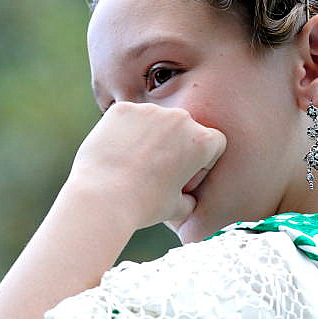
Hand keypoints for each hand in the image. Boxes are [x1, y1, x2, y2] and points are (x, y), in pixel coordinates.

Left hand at [69, 102, 226, 229]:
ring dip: (149, 136)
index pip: (214, 142)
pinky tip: (116, 153)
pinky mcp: (122, 109)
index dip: (202, 161)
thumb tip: (189, 201)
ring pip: (155, 120)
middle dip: (175, 144)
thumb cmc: (144, 205)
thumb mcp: (177, 210)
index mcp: (202, 141)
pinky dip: (125, 131)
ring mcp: (150, 110)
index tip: (185, 177)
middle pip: (184, 128)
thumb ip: (190, 200)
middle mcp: (180, 118)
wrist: (103, 197)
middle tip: (156, 170)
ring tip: (133, 164)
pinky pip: (129, 117)